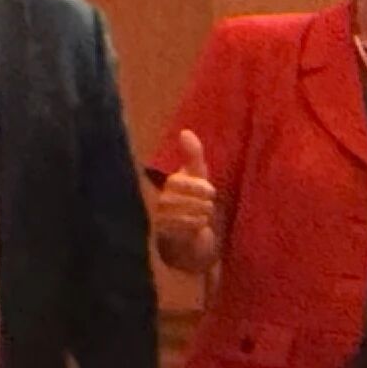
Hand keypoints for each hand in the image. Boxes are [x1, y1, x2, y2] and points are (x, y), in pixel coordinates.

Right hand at [151, 129, 219, 273]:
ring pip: (181, 214)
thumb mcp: (194, 174)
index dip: (197, 187)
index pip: (177, 182)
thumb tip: (184, 131)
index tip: (211, 191)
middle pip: (180, 199)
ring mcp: (155, 219)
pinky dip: (196, 225)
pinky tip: (199, 223)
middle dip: (201, 201)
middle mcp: (155, 200)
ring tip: (204, 213)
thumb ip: (192, 154)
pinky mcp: (159, 235)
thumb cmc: (191, 197)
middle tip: (209, 204)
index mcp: (164, 183)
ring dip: (200, 213)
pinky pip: (181, 228)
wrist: (185, 232)